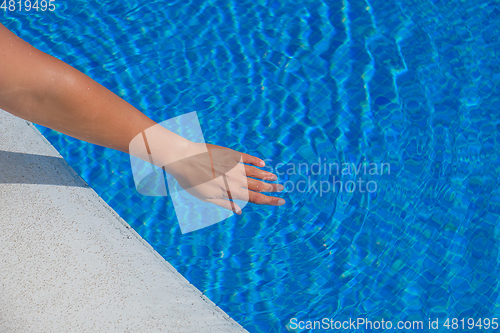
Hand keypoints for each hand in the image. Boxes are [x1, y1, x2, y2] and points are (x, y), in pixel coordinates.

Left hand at [164, 142, 284, 213]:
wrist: (184, 159)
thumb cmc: (192, 181)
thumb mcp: (206, 197)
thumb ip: (224, 203)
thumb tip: (238, 210)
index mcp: (231, 191)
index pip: (255, 198)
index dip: (270, 200)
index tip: (281, 201)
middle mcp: (236, 179)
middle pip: (259, 185)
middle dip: (272, 188)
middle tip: (282, 189)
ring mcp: (234, 165)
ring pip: (256, 171)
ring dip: (267, 175)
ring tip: (275, 178)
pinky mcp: (231, 154)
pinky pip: (247, 158)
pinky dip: (256, 161)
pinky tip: (262, 163)